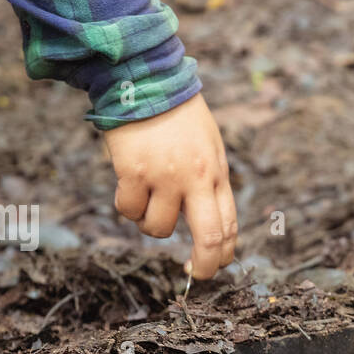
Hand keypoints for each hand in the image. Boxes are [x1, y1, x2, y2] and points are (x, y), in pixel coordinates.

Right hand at [102, 95, 237, 278]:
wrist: (145, 79)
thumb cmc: (178, 116)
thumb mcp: (209, 147)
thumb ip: (210, 184)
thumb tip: (211, 230)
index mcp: (217, 173)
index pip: (228, 226)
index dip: (222, 255)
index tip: (209, 267)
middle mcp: (196, 178)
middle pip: (208, 239)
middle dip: (204, 266)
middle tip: (192, 274)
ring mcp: (165, 176)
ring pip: (157, 229)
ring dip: (149, 223)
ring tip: (146, 198)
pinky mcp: (134, 171)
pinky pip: (128, 211)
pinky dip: (125, 207)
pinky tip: (127, 186)